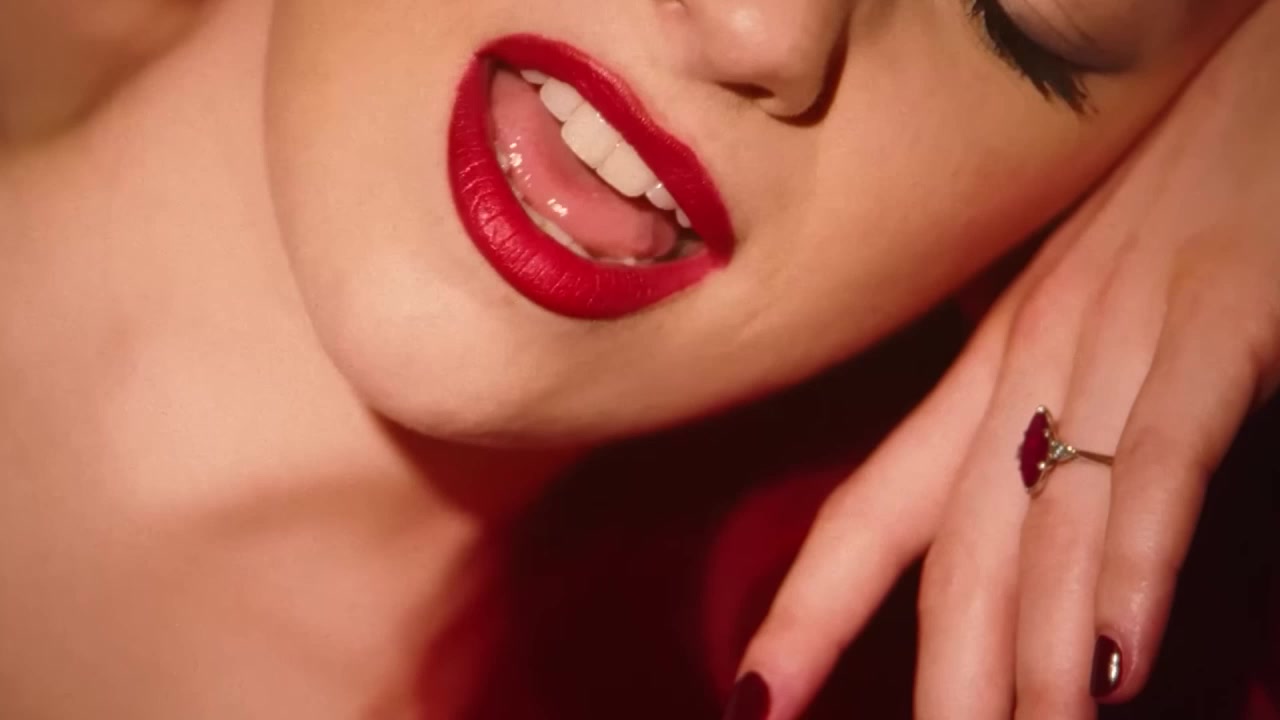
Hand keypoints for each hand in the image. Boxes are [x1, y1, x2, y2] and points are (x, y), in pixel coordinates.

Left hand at [727, 6, 1279, 718]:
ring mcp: (1119, 337)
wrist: (1246, 58)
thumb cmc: (1167, 183)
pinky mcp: (1221, 318)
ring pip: (1043, 526)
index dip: (812, 606)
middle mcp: (1030, 357)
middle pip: (951, 547)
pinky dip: (1131, 564)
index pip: (875, 504)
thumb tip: (1017, 491)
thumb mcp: (1079, 294)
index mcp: (987, 359)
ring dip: (1025, 662)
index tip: (759, 697)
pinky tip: (1106, 667)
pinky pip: (1160, 458)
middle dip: (930, 677)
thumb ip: (1039, 394)